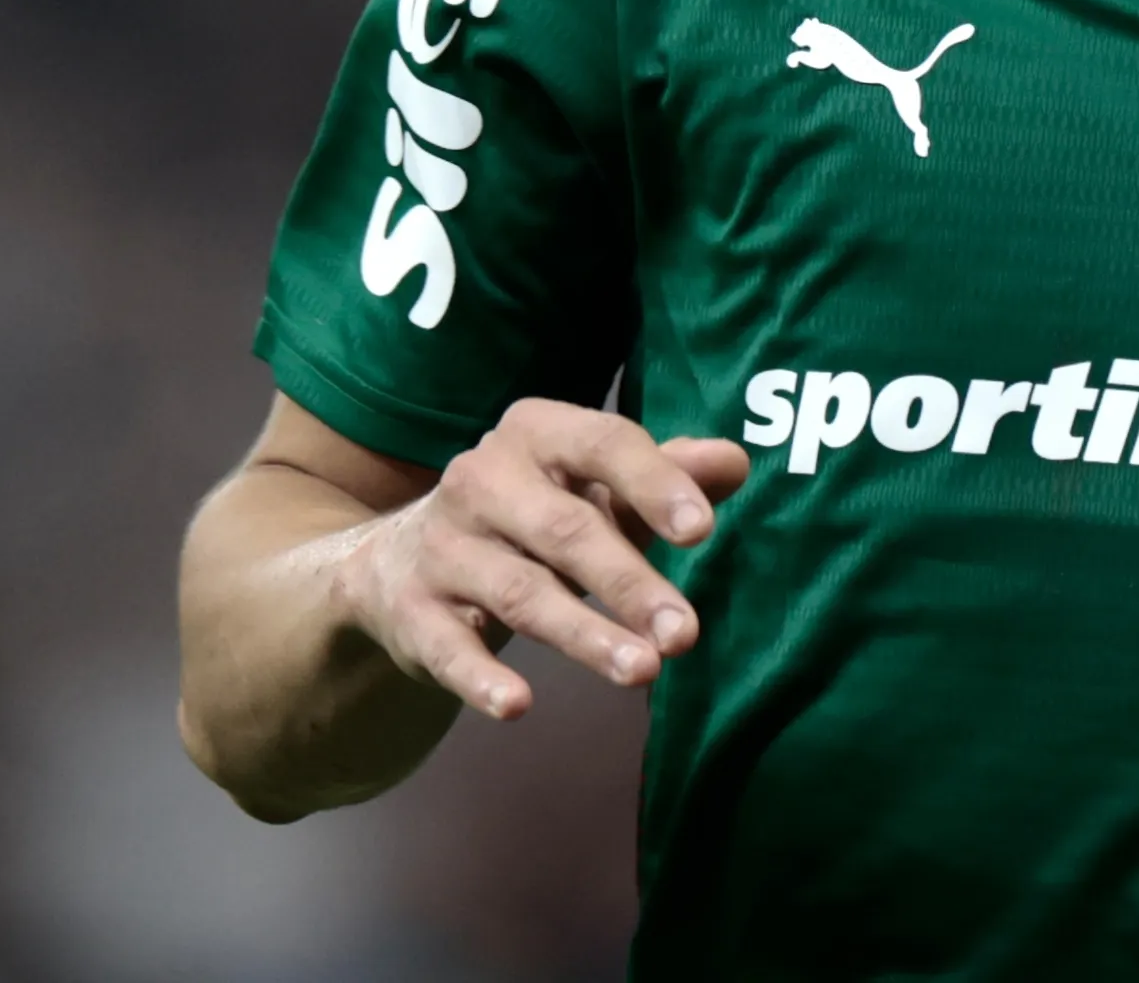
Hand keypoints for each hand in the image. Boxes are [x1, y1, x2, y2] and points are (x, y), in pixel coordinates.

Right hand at [333, 398, 750, 721]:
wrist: (403, 558)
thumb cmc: (535, 514)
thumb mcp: (597, 488)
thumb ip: (665, 475)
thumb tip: (735, 462)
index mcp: (537, 432)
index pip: (604, 444)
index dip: (654, 484)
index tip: (703, 530)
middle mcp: (482, 478)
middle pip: (565, 529)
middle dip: (629, 584)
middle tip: (686, 634)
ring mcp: (444, 546)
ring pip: (520, 592)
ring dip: (583, 635)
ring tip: (643, 671)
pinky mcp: (413, 611)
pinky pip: (448, 647)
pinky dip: (480, 677)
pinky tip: (519, 706)